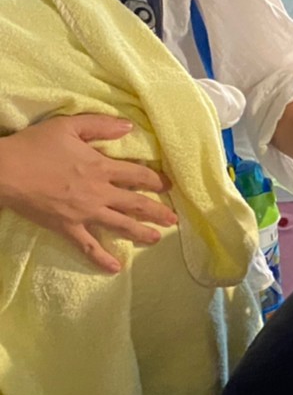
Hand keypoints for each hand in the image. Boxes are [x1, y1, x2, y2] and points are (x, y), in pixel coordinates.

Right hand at [0, 116, 175, 273]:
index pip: (139, 176)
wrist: (3, 171)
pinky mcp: (68, 228)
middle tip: (174, 220)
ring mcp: (85, 213)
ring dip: (142, 233)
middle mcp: (99, 192)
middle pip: (137, 204)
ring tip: (157, 239)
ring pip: (121, 226)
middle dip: (158, 212)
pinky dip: (102, 259)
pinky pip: (89, 247)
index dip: (157, 181)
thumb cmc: (34, 146)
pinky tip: (116, 269)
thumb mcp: (68, 126)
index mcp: (101, 167)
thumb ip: (100, 125)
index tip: (169, 186)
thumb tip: (129, 127)